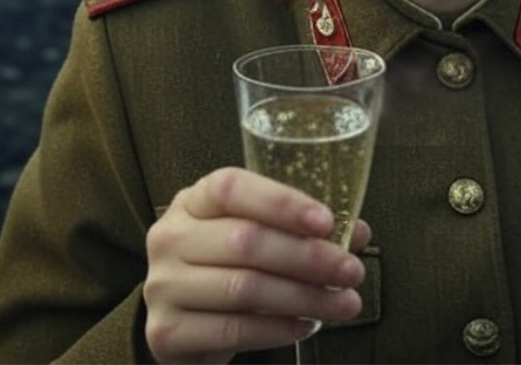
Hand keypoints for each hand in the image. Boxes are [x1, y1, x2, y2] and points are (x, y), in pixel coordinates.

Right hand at [143, 167, 368, 363]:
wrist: (181, 325)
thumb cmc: (226, 268)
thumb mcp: (255, 236)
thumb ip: (301, 229)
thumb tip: (357, 232)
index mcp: (193, 200)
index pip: (231, 188)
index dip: (281, 202)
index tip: (327, 222)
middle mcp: (170, 236)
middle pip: (245, 240)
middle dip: (309, 257)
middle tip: (352, 272)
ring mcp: (162, 285)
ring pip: (244, 288)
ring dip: (303, 297)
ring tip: (344, 304)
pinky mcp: (166, 332)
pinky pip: (233, 329)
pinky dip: (277, 329)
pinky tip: (306, 325)